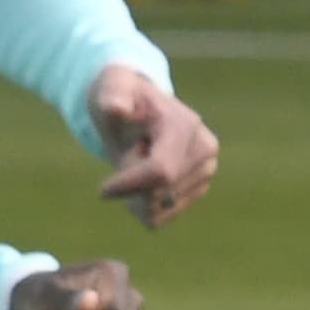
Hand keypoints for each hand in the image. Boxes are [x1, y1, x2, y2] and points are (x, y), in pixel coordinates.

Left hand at [87, 67, 222, 226]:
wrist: (138, 107)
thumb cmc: (121, 97)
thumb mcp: (110, 90)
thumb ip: (112, 97)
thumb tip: (116, 108)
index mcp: (185, 125)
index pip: (161, 172)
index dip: (128, 185)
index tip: (102, 190)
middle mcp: (205, 149)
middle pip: (157, 195)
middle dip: (131, 184)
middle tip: (129, 154)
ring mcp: (207, 170)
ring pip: (157, 211)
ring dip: (136, 194)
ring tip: (139, 161)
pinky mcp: (200, 189)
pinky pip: (160, 219)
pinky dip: (142, 206)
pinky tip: (143, 181)